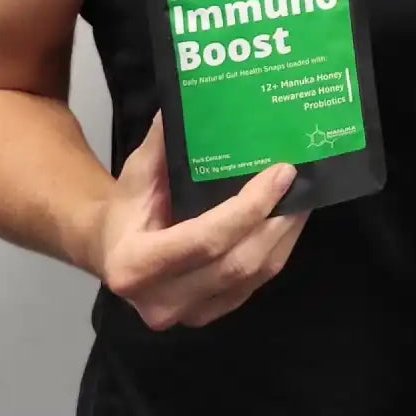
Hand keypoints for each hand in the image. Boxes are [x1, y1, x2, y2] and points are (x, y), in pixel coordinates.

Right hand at [91, 114, 308, 329]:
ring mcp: (190, 315)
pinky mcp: (212, 313)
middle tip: (300, 181)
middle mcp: (162, 301)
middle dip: (276, 220)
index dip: (249, 207)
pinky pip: (256, 284)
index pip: (205, 239)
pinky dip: (278, 250)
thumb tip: (191, 99)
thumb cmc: (127, 207)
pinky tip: (289, 220)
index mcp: (135, 265)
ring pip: (254, 276)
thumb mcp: (137, 171)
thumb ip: (165, 141)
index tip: (281, 172)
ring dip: (286, 235)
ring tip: (303, 196)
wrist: (111, 248)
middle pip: (238, 263)